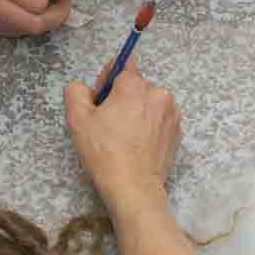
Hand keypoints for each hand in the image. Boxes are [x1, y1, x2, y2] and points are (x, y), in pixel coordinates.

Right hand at [64, 59, 180, 212]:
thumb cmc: (105, 153)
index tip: (100, 103)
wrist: (134, 188)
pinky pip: (159, 119)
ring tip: (124, 138)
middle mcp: (158, 93)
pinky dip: (149, 126)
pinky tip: (137, 145)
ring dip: (136, 112)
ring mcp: (172, 113)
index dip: (106, 83)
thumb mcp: (77, 119)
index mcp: (135, 86)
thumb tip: (84, 87)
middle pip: (135, 86)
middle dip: (121, 99)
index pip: (120, 67)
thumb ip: (76, 91)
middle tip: (108, 125)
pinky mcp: (178, 131)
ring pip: (147, 103)